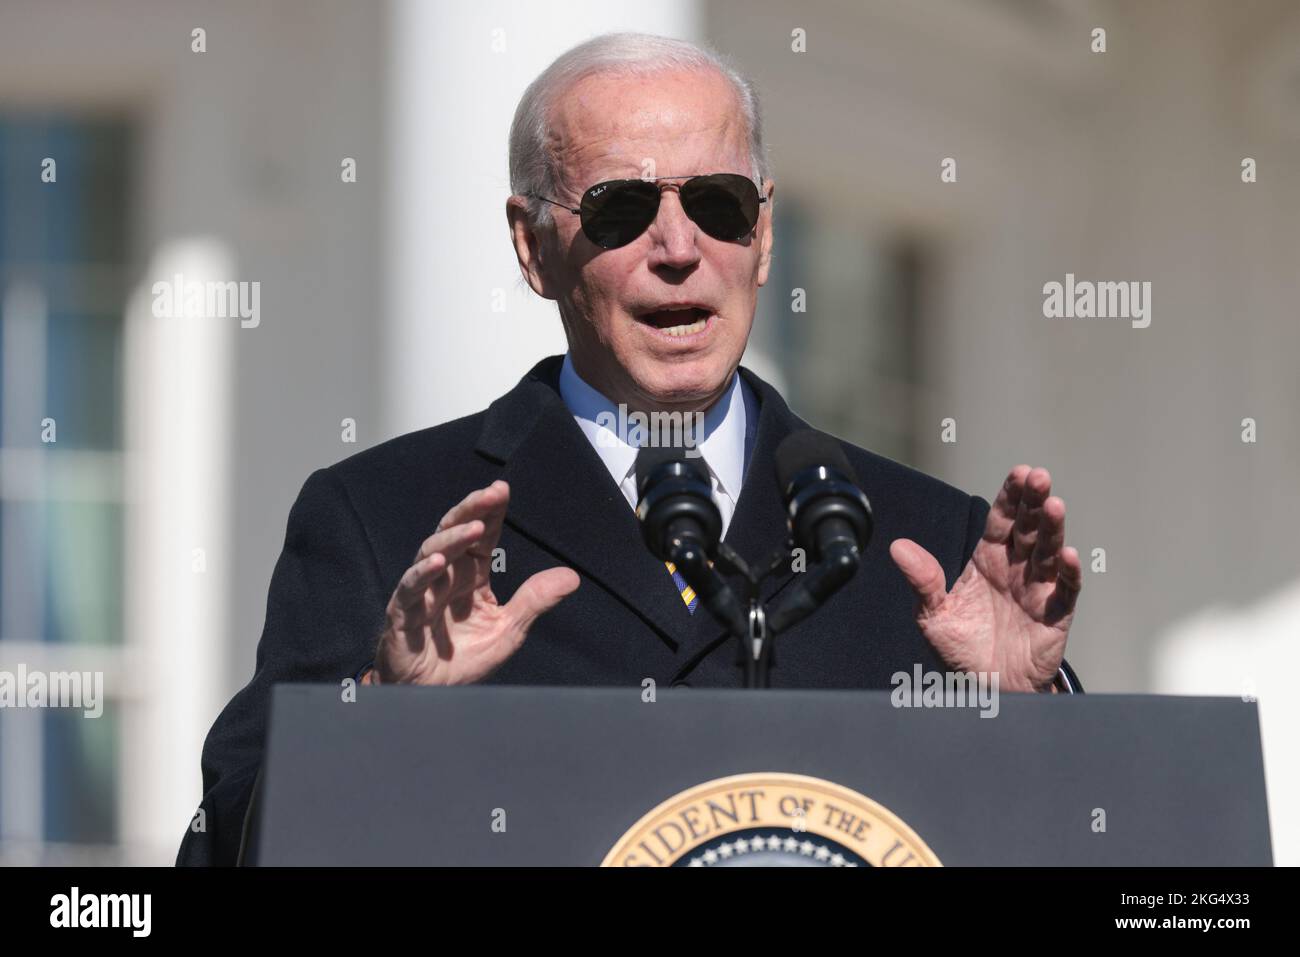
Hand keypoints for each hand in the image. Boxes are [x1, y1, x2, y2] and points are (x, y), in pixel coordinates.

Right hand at [373, 480, 579, 684]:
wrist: (430, 696)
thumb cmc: (463, 660)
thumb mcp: (509, 629)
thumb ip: (535, 600)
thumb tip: (572, 577)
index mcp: (470, 577)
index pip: (481, 537)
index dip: (490, 512)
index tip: (502, 490)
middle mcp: (446, 577)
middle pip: (454, 533)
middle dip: (472, 510)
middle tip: (490, 494)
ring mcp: (422, 592)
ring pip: (432, 553)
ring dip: (453, 538)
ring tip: (475, 526)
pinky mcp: (403, 613)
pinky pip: (410, 587)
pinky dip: (422, 573)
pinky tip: (438, 562)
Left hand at [889, 465, 1080, 691]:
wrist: (985, 689)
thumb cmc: (961, 650)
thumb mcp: (933, 615)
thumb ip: (922, 580)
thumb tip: (898, 547)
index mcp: (987, 561)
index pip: (1001, 521)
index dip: (1011, 497)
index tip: (1019, 473)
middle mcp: (1015, 570)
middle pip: (1028, 529)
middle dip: (1034, 502)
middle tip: (1039, 477)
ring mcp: (1037, 590)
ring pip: (1049, 552)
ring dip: (1053, 529)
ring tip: (1054, 506)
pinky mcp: (1054, 616)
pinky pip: (1065, 591)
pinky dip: (1069, 574)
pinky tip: (1069, 555)